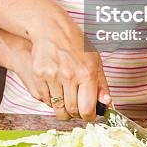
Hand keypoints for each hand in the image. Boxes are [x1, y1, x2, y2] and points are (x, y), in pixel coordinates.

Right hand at [28, 4, 110, 120]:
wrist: (51, 29)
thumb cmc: (75, 43)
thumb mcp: (95, 60)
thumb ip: (102, 84)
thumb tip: (107, 103)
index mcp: (87, 73)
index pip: (87, 109)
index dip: (89, 117)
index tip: (89, 115)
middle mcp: (70, 76)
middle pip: (72, 111)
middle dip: (76, 114)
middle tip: (78, 108)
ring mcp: (52, 76)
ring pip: (57, 108)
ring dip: (63, 109)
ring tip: (67, 100)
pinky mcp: (39, 76)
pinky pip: (45, 100)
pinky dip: (51, 100)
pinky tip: (56, 90)